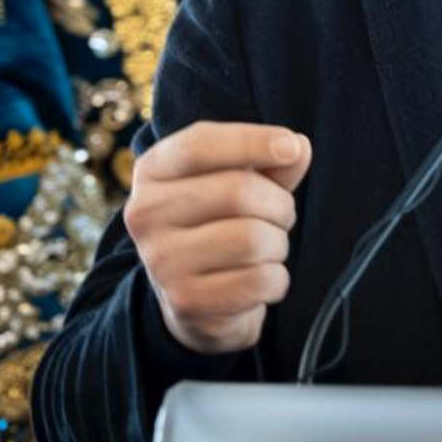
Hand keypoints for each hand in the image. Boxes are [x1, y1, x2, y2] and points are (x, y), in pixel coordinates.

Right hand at [123, 121, 309, 354]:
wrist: (195, 295)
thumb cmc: (221, 222)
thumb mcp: (239, 179)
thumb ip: (270, 161)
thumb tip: (297, 149)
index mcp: (152, 172)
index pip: (198, 145)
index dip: (253, 141)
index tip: (290, 147)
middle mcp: (145, 214)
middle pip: (238, 192)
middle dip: (279, 204)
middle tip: (280, 216)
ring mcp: (160, 261)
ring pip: (253, 239)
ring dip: (279, 244)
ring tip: (266, 249)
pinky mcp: (184, 301)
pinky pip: (259, 280)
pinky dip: (276, 280)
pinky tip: (259, 279)